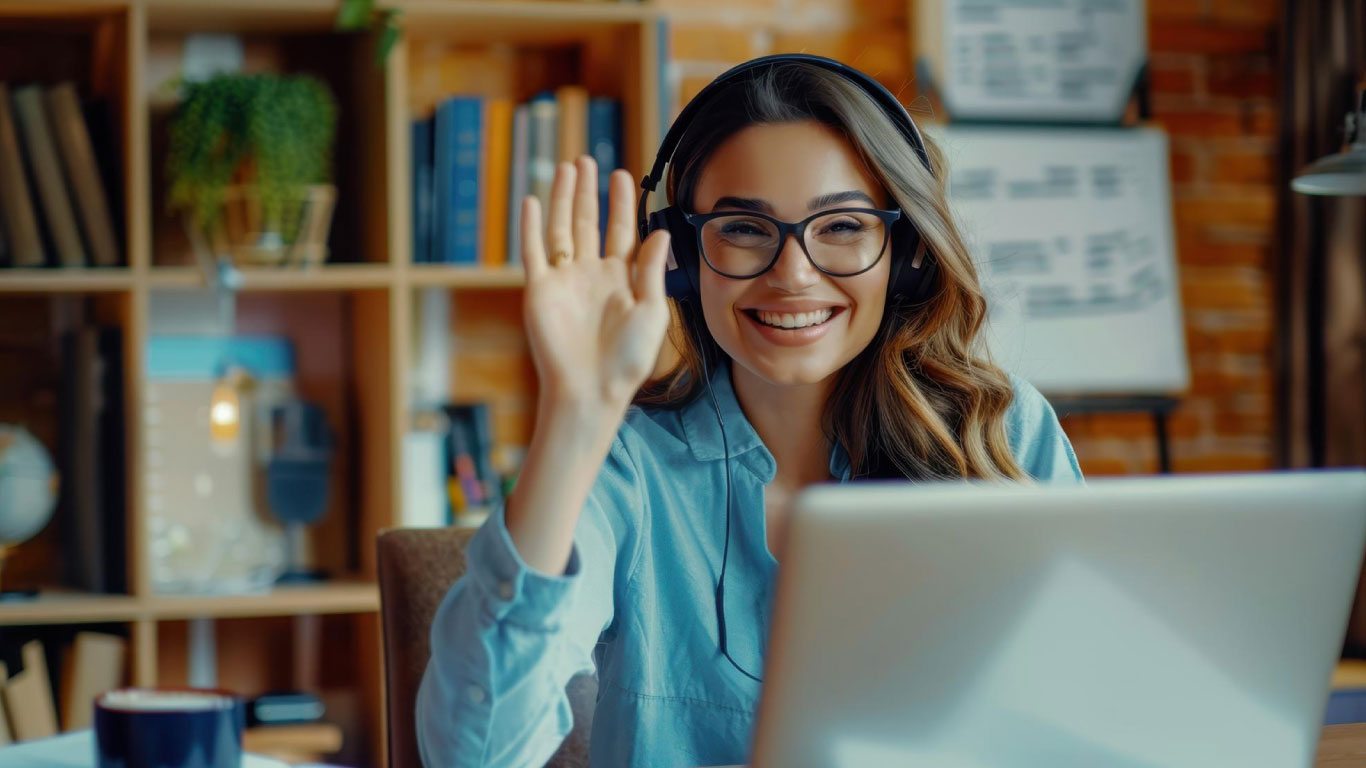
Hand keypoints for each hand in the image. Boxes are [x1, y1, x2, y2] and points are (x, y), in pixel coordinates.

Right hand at [521, 156, 671, 411]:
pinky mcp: (540, 290)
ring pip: (562, 229)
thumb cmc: (626, 359)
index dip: (623, 204)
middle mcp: (591, 275)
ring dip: (563, 199)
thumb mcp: (651, 310)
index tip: (624, 175)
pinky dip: (532, 226)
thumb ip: (652, 270)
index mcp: (621, 279)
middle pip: (589, 223)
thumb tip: (660, 233)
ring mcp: (564, 281)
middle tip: (589, 160)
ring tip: (566, 168)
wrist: (590, 389)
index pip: (622, 231)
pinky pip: (534, 251)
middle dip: (589, 192)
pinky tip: (534, 201)